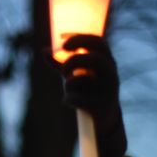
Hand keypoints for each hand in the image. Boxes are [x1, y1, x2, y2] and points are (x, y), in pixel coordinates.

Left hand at [60, 34, 126, 156]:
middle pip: (93, 59)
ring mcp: (108, 91)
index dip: (80, 39)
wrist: (104, 117)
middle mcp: (111, 73)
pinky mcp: (100, 107)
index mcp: (107, 60)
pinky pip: (77, 99)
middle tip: (63, 70)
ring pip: (81, 80)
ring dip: (68, 84)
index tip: (63, 44)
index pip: (98, 42)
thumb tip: (45, 51)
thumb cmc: (88, 89)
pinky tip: (68, 102)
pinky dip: (68, 99)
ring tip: (68, 89)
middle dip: (72, 62)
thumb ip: (62, 62)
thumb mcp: (77, 73)